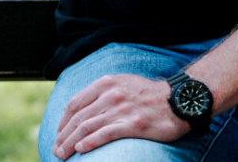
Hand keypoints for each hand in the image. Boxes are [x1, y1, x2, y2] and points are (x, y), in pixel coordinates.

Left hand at [52, 74, 188, 158]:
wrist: (181, 100)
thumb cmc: (150, 94)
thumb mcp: (122, 83)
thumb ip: (102, 92)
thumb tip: (83, 108)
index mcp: (105, 83)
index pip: (74, 104)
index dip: (63, 121)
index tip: (59, 134)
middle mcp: (110, 94)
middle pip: (78, 118)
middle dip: (63, 136)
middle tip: (56, 150)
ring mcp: (122, 109)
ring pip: (88, 127)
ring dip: (71, 142)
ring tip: (62, 154)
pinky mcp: (133, 124)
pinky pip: (106, 134)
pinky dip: (90, 142)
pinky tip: (81, 149)